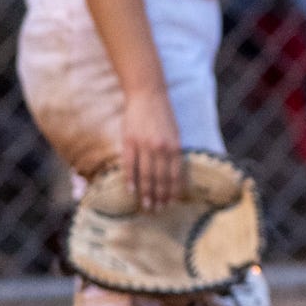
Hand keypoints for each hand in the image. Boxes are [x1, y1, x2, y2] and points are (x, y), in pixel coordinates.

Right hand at [119, 89, 182, 210]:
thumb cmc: (163, 115)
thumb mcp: (175, 133)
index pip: (175, 175)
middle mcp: (161, 148)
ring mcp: (144, 145)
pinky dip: (131, 179)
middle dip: (159, 197)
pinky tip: (131, 190)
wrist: (147, 94)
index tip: (171, 204)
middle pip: (160, 179)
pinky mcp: (130, 141)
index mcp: (174, 146)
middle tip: (157, 211)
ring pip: (146, 175)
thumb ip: (174, 152)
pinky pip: (130, 164)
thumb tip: (174, 175)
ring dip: (146, 193)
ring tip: (146, 206)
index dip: (172, 191)